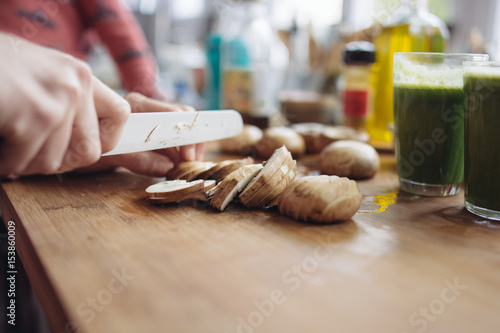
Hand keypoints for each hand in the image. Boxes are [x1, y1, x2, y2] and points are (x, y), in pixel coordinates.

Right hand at [0, 33, 129, 176]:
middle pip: (90, 151)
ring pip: (53, 162)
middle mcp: (76, 85)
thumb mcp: (42, 75)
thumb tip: (85, 139)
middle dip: (59, 162)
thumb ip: (67, 100)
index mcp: (80, 75)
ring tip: (8, 145)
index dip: (106, 140)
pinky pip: (24, 161)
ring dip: (24, 162)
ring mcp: (59, 101)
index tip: (83, 147)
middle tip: (33, 157)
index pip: (120, 115)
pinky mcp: (37, 116)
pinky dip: (4, 162)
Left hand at [76, 93, 205, 175]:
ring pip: (180, 127)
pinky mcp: (149, 129)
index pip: (173, 114)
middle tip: (190, 165)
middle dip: (192, 141)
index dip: (185, 135)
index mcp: (136, 107)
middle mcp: (145, 107)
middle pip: (182, 117)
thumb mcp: (107, 156)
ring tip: (184, 167)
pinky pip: (172, 136)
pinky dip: (178, 150)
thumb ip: (137, 160)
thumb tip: (167, 168)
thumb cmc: (82, 143)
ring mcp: (149, 117)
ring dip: (187, 147)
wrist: (68, 139)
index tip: (187, 158)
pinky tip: (176, 164)